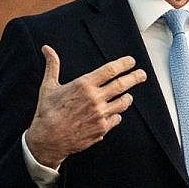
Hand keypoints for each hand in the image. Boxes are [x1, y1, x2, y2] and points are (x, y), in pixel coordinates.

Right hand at [25, 46, 145, 167]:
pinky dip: (117, 115)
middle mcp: (95, 98)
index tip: (131, 61)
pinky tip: (115, 114)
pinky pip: (116, 118)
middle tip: (142, 74)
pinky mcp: (102, 128)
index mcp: (84, 85)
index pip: (110, 70)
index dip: (124, 64)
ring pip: (123, 103)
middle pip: (122, 84)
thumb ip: (52, 65)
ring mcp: (101, 114)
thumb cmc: (47, 112)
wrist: (48, 139)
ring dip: (127, 98)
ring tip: (129, 95)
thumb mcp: (49, 86)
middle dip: (135, 77)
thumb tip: (47, 48)